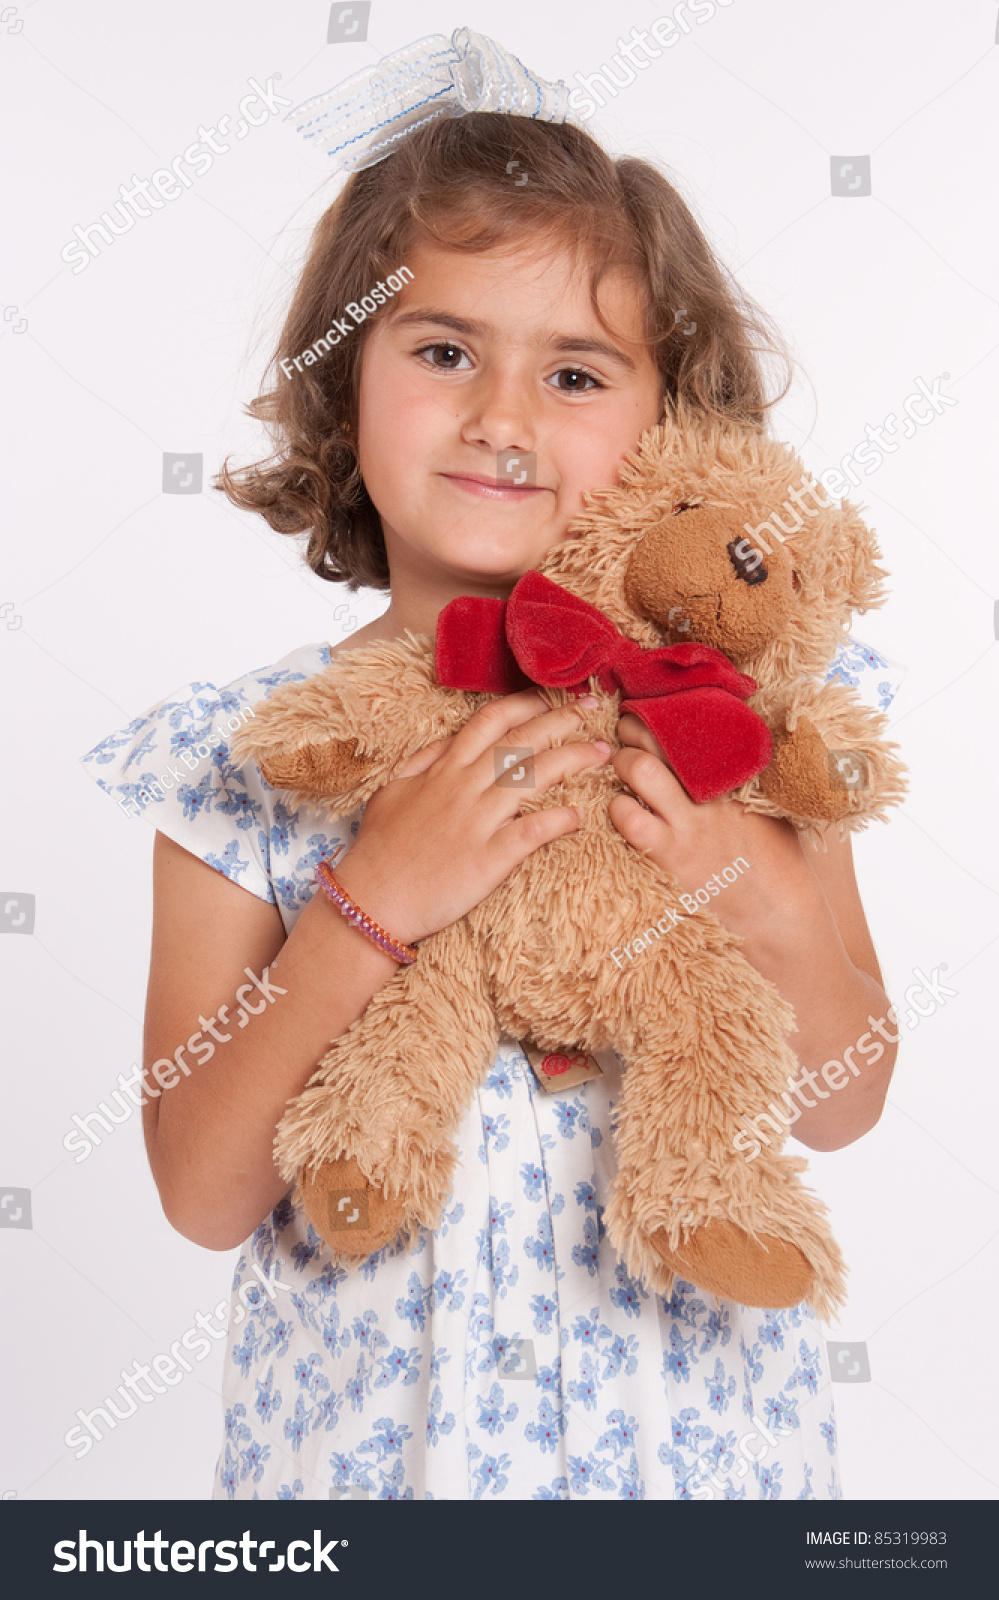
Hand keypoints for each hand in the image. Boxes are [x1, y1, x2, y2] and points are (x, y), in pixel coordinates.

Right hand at [334, 690, 611, 945]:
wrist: (370, 901)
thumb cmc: (379, 849)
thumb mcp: (393, 792)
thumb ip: (423, 762)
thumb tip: (448, 742)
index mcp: (443, 770)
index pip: (489, 722)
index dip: (524, 705)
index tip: (551, 698)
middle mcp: (464, 788)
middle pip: (521, 741)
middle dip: (561, 720)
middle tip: (592, 709)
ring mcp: (477, 822)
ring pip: (534, 778)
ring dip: (573, 759)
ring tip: (603, 752)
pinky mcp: (488, 858)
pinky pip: (533, 832)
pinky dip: (560, 820)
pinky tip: (580, 814)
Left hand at [608, 713, 823, 949]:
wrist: (782, 919)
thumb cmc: (781, 865)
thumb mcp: (775, 811)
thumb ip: (753, 781)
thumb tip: (746, 758)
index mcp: (736, 777)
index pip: (694, 727)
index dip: (664, 712)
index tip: (649, 710)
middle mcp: (710, 793)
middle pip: (661, 737)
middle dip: (632, 728)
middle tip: (622, 731)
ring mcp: (688, 824)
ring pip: (640, 770)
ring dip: (620, 762)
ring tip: (616, 767)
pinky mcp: (671, 856)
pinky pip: (630, 821)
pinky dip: (616, 808)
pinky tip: (619, 809)